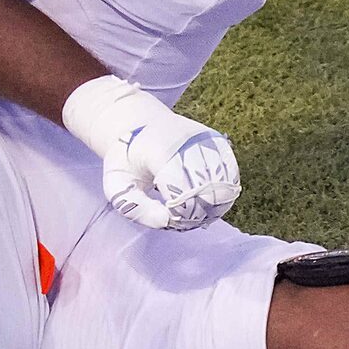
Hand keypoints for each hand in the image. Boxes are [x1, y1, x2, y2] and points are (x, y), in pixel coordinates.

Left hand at [61, 74, 240, 228]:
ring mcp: (208, 140)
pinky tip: (203, 199)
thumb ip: (136, 208)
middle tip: (178, 217)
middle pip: (207, 193)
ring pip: (224, 188)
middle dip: (195, 214)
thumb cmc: (127, 160)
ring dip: (210, 208)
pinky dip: (222, 196)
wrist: (140, 126)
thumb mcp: (117, 185)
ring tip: (190, 209)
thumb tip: (166, 221)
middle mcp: (190, 141)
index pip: (183, 193)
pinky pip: (231, 178)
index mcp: (160, 150)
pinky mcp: (220, 143)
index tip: (166, 217)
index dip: (177, 215)